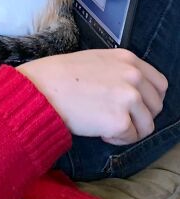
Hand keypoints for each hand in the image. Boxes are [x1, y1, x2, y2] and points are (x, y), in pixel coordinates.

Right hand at [18, 49, 167, 144]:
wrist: (38, 90)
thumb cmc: (57, 76)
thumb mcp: (94, 61)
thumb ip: (117, 71)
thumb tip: (130, 90)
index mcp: (127, 59)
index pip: (159, 84)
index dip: (148, 99)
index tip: (133, 107)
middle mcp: (133, 76)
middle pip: (156, 106)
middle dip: (139, 116)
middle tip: (115, 117)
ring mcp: (128, 99)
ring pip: (147, 125)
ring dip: (129, 129)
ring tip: (104, 125)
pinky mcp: (120, 121)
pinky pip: (131, 137)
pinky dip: (116, 139)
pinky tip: (98, 131)